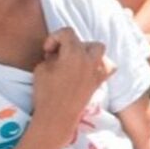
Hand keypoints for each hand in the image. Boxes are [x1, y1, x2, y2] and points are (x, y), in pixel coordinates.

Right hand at [31, 28, 114, 145]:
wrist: (57, 116)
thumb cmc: (45, 91)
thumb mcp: (42, 67)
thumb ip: (53, 55)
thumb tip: (60, 54)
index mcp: (75, 53)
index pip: (67, 32)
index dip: (54, 38)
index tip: (47, 51)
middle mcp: (90, 60)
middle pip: (86, 41)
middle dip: (72, 44)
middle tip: (59, 57)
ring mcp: (97, 71)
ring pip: (100, 51)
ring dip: (87, 52)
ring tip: (74, 61)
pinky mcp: (99, 82)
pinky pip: (108, 67)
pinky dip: (100, 64)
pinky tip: (88, 70)